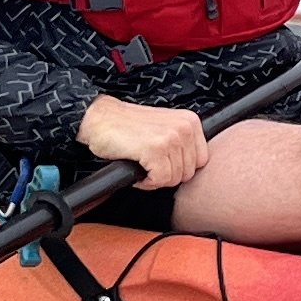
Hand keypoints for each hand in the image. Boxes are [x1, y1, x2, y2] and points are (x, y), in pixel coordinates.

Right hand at [74, 96, 208, 187]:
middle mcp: (184, 128)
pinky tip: (135, 167)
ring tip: (141, 164)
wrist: (99, 118)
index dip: (179, 168)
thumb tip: (192, 168)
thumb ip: (182, 143)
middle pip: (188, 173)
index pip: (201, 161)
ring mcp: (171, 138)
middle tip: (148, 164)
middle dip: (167, 175)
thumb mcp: (165, 127)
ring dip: (154, 178)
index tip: (162, 163)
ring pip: (174, 179)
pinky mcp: (155, 149)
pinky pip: (159, 180)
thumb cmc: (128, 126)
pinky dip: (145, 182)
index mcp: (190, 122)